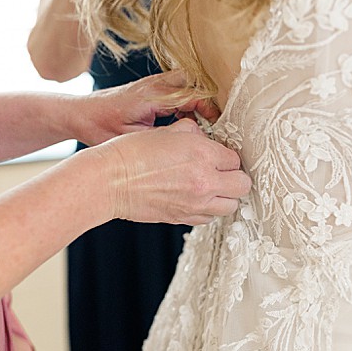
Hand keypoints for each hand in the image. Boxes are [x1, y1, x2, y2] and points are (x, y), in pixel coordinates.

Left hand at [76, 71, 222, 145]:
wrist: (78, 114)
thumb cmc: (99, 127)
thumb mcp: (133, 138)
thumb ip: (163, 137)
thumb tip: (191, 141)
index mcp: (153, 96)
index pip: (193, 96)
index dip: (209, 110)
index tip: (217, 126)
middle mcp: (155, 85)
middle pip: (195, 81)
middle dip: (207, 100)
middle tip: (212, 122)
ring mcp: (153, 83)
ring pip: (188, 82)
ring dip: (197, 99)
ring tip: (199, 122)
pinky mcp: (150, 87)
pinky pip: (177, 88)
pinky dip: (186, 101)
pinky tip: (182, 121)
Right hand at [93, 118, 251, 224]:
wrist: (109, 180)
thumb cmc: (131, 153)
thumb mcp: (166, 133)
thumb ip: (192, 134)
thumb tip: (203, 137)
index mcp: (203, 155)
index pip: (236, 160)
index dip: (227, 157)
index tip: (219, 157)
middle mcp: (205, 181)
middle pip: (242, 185)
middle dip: (235, 178)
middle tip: (223, 173)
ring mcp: (196, 203)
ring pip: (231, 206)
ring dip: (225, 196)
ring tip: (211, 188)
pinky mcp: (184, 218)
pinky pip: (210, 218)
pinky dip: (208, 209)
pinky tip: (196, 199)